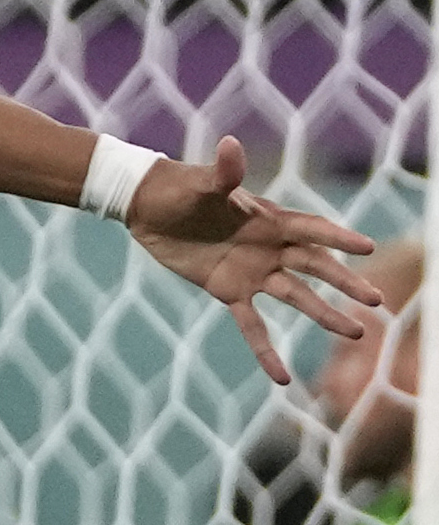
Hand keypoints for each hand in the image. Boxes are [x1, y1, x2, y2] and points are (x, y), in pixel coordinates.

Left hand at [127, 136, 381, 384]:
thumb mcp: (201, 183)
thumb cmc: (178, 188)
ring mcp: (252, 271)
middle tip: (376, 301)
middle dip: (345, 282)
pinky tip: (282, 378)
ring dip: (323, 314)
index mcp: (268, 219)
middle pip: (315, 266)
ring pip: (295, 297)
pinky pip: (252, 325)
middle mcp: (268, 247)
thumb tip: (231, 146)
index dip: (337, 237)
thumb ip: (222, 173)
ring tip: (356, 331)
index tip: (367, 247)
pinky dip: (265, 350)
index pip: (311, 229)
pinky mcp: (228, 290)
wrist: (147, 206)